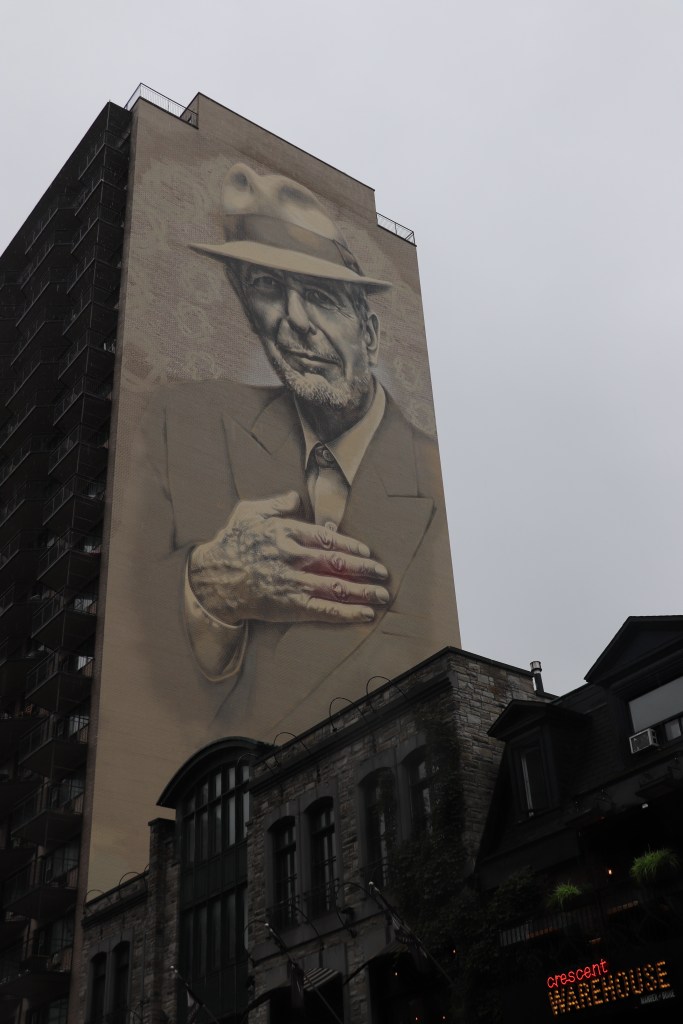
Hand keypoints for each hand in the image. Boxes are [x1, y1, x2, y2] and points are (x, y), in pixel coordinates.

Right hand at [188, 491, 389, 625]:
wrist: (211, 581)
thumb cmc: (230, 545)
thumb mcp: (249, 513)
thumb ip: (276, 504)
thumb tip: (297, 498)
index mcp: (286, 533)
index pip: (328, 538)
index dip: (351, 546)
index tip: (367, 552)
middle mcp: (293, 557)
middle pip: (338, 563)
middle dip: (365, 569)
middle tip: (383, 574)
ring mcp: (293, 582)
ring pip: (337, 586)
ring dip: (364, 592)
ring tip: (382, 595)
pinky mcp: (289, 605)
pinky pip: (324, 609)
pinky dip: (347, 612)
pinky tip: (364, 613)